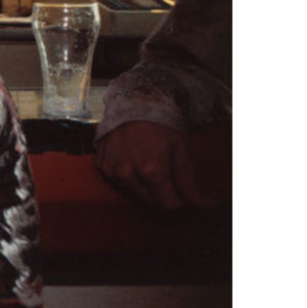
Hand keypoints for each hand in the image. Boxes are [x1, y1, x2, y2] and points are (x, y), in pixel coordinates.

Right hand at [95, 120, 216, 209]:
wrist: (133, 102)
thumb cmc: (161, 124)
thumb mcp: (181, 150)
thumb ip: (189, 182)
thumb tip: (205, 205)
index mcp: (151, 171)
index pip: (168, 204)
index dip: (179, 200)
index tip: (183, 190)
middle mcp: (128, 174)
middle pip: (151, 202)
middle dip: (163, 195)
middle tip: (169, 176)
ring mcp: (112, 170)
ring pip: (134, 193)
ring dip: (145, 187)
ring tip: (151, 165)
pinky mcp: (101, 165)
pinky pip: (117, 181)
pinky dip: (128, 177)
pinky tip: (134, 160)